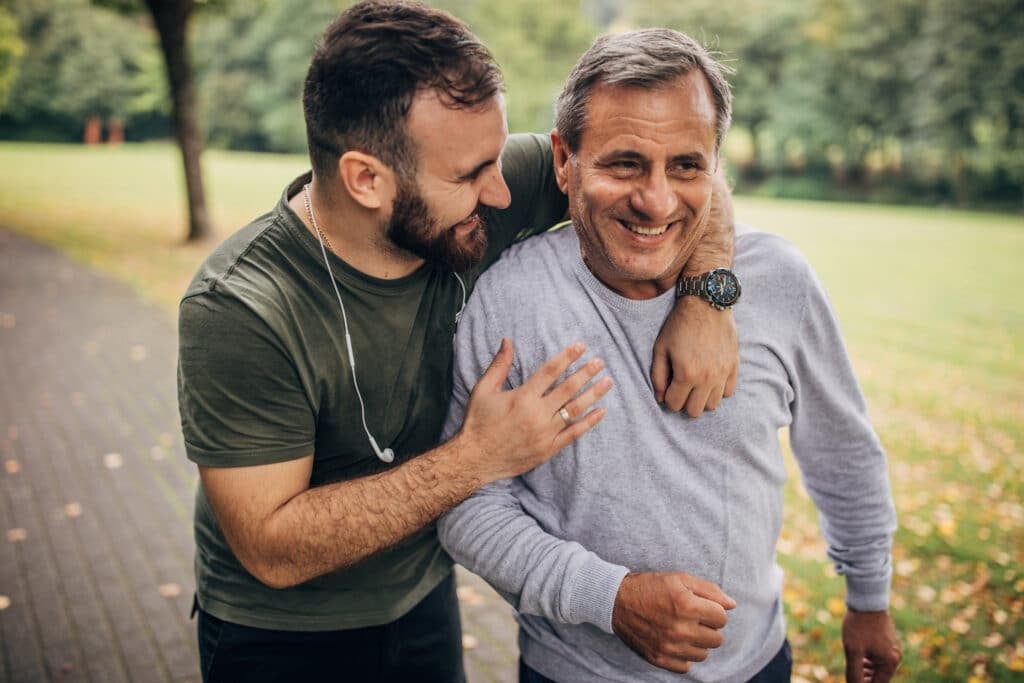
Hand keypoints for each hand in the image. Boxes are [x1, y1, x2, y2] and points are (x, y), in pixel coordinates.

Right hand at [459, 338, 612, 482]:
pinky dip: (588, 423)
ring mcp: (544, 433)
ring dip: (593, 395)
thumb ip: (499, 365)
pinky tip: (601, 412)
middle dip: (586, 373)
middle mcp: (536, 414)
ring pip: (574, 410)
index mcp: (522, 397)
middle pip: (567, 389)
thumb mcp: (483, 390)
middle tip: (600, 362)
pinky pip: (573, 434)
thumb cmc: (477, 423)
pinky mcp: (548, 449)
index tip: (581, 347)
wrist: (474, 459)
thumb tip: (507, 340)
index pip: (550, 371)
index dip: (567, 357)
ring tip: (607, 382)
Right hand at [612, 571, 735, 673]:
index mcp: (687, 606)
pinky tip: (674, 641)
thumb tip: (732, 605)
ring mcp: (669, 647)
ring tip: (683, 628)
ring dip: (697, 642)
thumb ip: (710, 590)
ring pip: (703, 654)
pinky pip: (686, 666)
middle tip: (693, 618)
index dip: (714, 610)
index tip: (702, 607)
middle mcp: (679, 629)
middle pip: (716, 639)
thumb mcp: (680, 578)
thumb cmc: (650, 586)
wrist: (616, 600)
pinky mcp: (659, 658)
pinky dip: (684, 656)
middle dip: (708, 627)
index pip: (722, 618)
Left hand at [651, 298, 737, 416]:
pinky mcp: (734, 366)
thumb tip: (660, 398)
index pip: (674, 405)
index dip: (668, 398)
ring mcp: (723, 373)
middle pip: (695, 411)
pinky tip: (710, 377)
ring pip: (713, 405)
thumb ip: (657, 376)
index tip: (668, 387)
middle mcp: (707, 378)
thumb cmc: (679, 325)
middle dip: (684, 402)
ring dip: (702, 398)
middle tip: (681, 387)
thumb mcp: (660, 348)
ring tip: (695, 383)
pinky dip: (718, 389)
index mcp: (686, 374)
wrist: (706, 303)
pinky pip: (728, 392)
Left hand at [842, 608, 901, 681]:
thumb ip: (854, 672)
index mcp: (890, 662)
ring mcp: (894, 647)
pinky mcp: (889, 639)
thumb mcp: (853, 651)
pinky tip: (861, 658)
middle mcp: (896, 656)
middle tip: (852, 677)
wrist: (867, 600)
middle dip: (866, 679)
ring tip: (855, 669)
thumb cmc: (859, 625)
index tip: (853, 681)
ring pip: (880, 666)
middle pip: (880, 676)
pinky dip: (871, 660)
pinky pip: (881, 656)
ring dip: (868, 670)